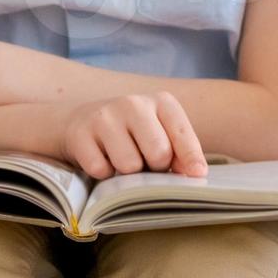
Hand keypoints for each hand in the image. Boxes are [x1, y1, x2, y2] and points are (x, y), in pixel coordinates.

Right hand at [55, 93, 207, 178]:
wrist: (81, 121)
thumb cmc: (132, 133)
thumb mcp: (160, 133)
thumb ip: (181, 151)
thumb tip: (197, 173)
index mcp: (160, 102)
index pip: (183, 135)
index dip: (191, 159)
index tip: (197, 175)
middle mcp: (133, 103)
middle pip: (158, 153)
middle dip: (154, 167)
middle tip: (145, 162)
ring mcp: (104, 116)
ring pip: (130, 165)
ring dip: (127, 173)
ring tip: (121, 159)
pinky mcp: (80, 134)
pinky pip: (101, 171)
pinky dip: (103, 173)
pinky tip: (101, 158)